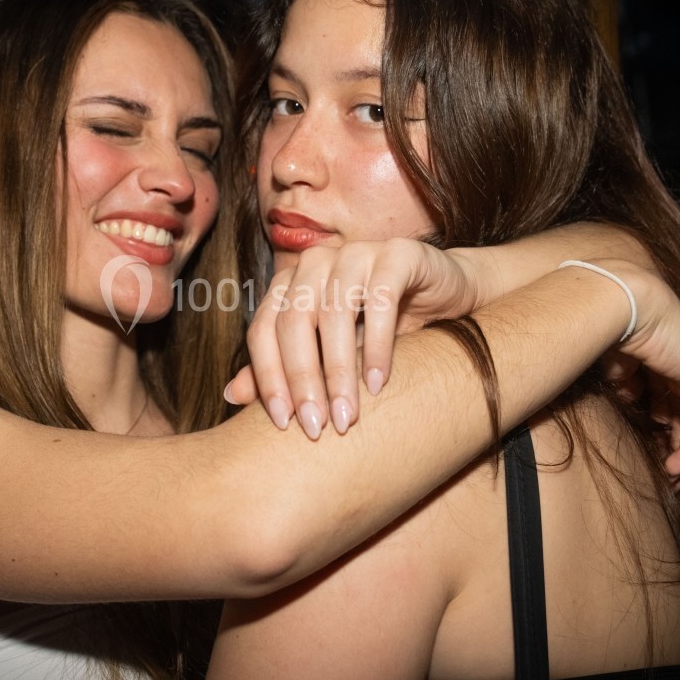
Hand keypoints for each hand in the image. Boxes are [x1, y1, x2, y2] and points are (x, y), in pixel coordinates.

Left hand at [224, 239, 481, 437]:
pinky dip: (378, 345)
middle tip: (316, 426)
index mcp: (290, 284)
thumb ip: (285, 370)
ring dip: (339, 370)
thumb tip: (230, 394)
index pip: (263, 329)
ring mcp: (356, 253)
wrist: (449, 301)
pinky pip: (381, 298)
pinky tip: (380, 383)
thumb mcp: (332, 356)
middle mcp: (316, 262)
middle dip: (303, 379)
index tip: (284, 423)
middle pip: (294, 321)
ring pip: (334, 312)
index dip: (268, 376)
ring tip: (348, 415)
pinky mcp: (398, 254)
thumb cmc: (384, 331)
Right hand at [589, 260, 679, 486]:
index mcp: (658, 360)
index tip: (647, 455)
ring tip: (670, 478)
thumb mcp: (614, 366)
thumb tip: (631, 400)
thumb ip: (626, 383)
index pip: (665, 401)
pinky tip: (676, 466)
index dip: (658, 430)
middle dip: (673, 446)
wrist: (624, 306)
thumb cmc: (607, 329)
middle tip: (663, 475)